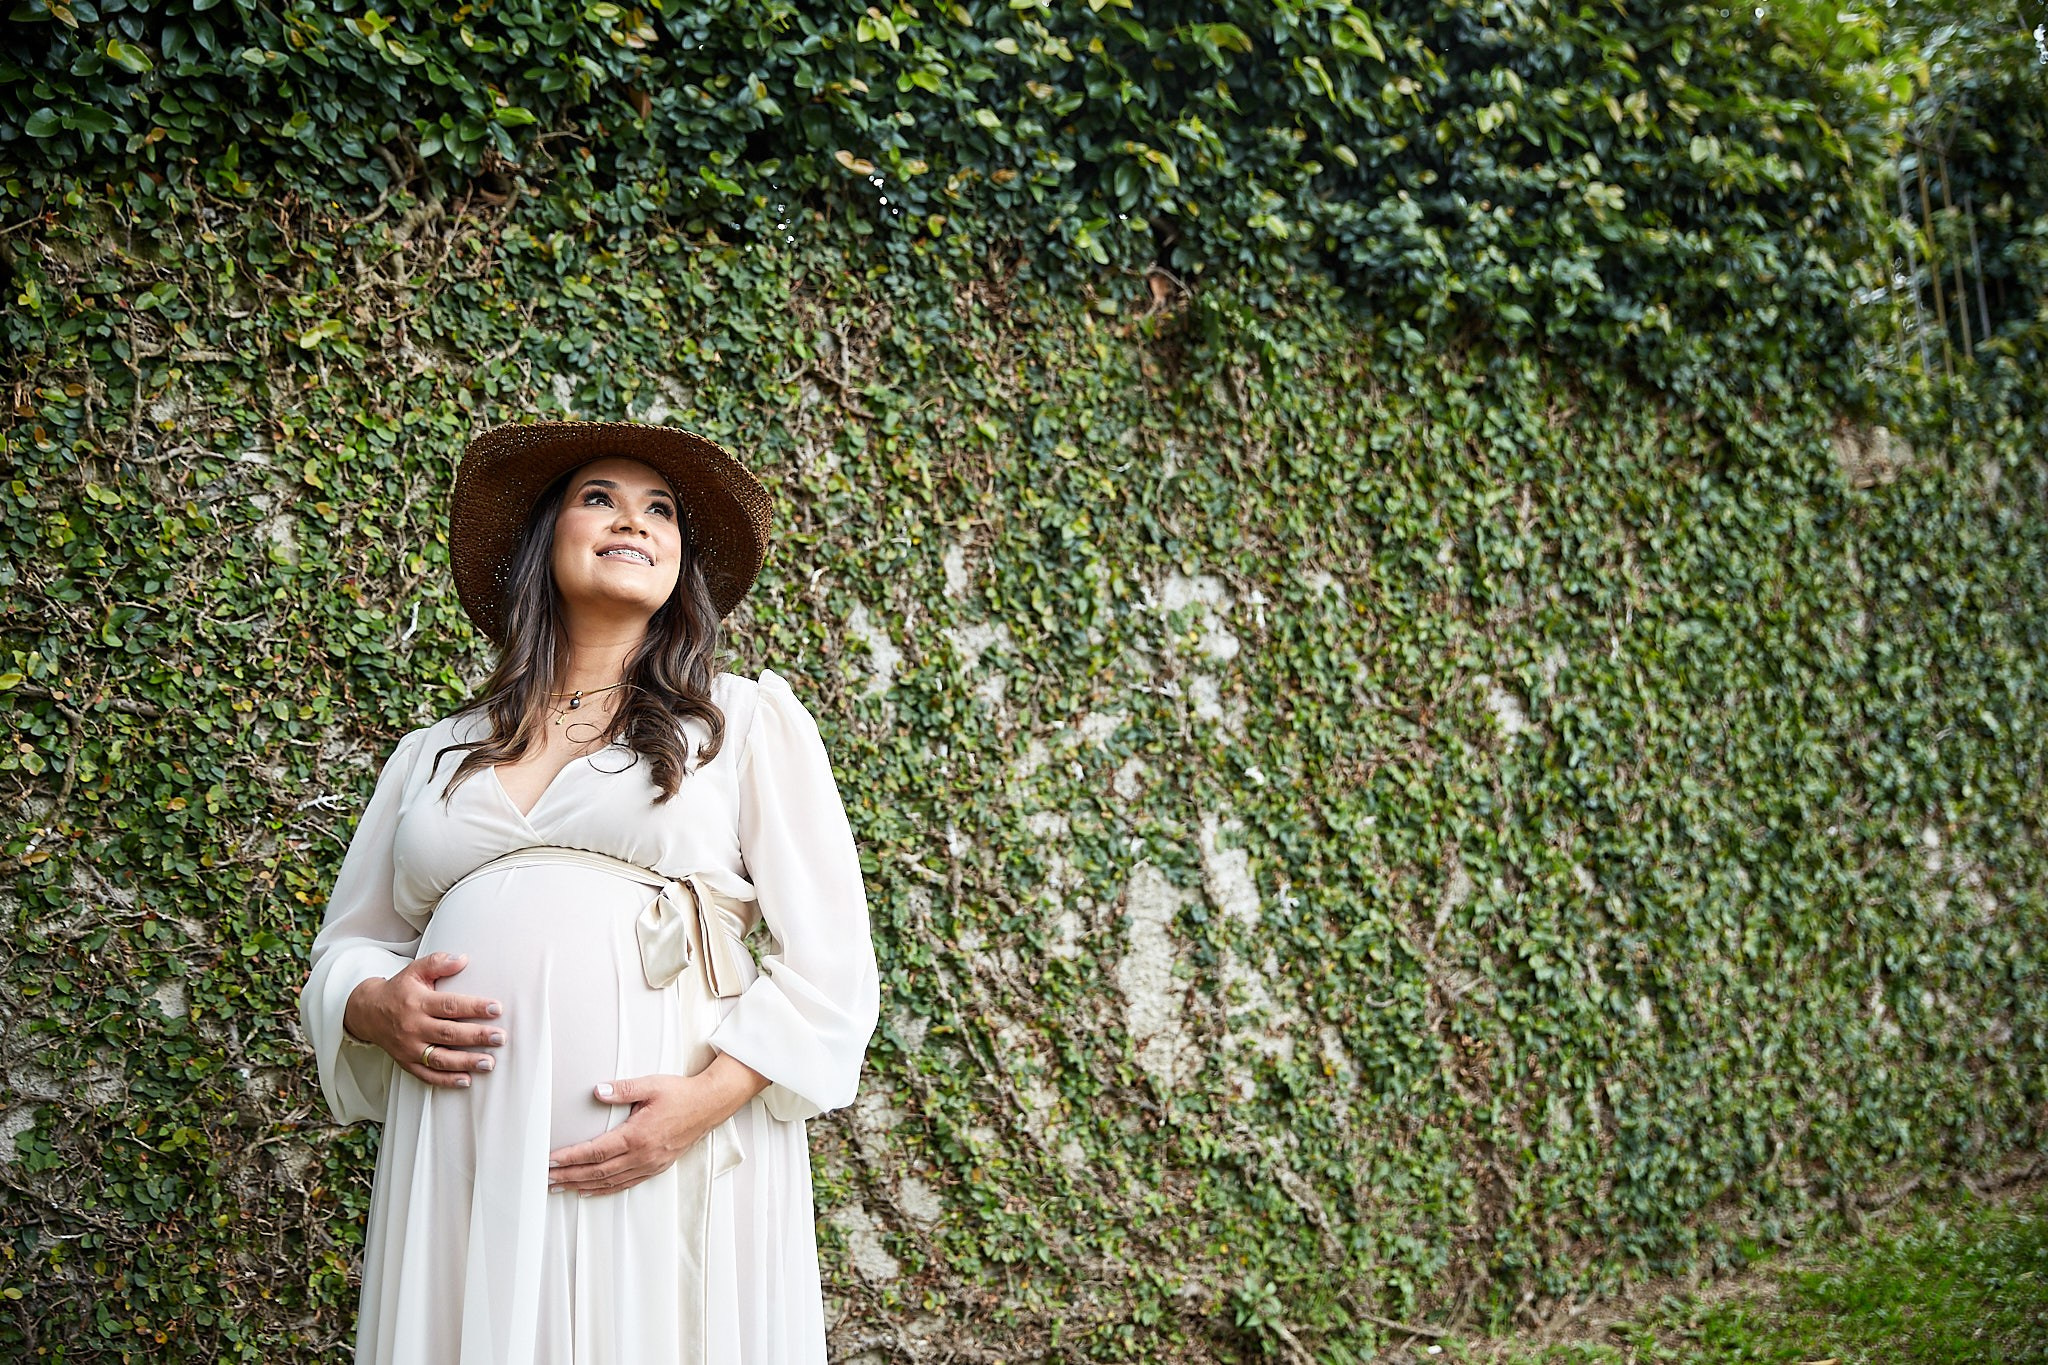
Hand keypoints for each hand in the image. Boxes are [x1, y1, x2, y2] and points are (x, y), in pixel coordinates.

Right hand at [344, 952, 504, 1089]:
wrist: (368, 1012)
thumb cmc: (399, 990)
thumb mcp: (415, 971)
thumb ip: (438, 963)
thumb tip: (463, 959)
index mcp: (418, 1003)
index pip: (450, 1006)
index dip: (474, 1007)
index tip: (497, 1009)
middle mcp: (413, 1027)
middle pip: (449, 1034)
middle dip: (476, 1036)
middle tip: (500, 1038)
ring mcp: (409, 1047)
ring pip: (440, 1058)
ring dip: (466, 1063)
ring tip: (489, 1063)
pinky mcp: (406, 1062)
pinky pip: (427, 1075)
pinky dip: (446, 1080)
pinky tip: (466, 1080)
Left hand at [547, 1054, 769, 1195]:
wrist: (709, 1105)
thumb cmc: (681, 1094)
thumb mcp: (650, 1085)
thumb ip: (622, 1089)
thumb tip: (597, 1091)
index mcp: (637, 1135)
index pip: (595, 1150)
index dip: (571, 1157)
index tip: (551, 1160)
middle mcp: (642, 1155)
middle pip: (597, 1171)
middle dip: (569, 1175)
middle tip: (547, 1178)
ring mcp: (649, 1164)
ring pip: (609, 1181)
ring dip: (582, 1185)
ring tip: (561, 1187)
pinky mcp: (656, 1168)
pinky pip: (625, 1184)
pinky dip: (604, 1190)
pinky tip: (590, 1191)